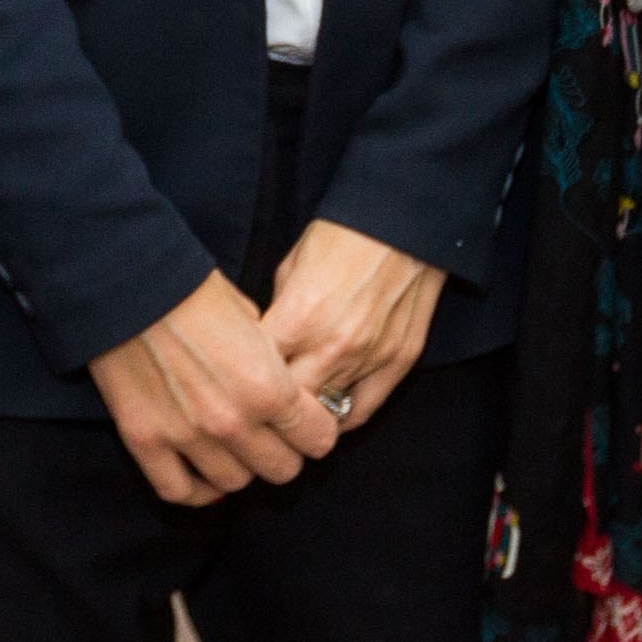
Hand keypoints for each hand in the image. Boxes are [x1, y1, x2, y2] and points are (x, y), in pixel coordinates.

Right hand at [86, 271, 342, 506]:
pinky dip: (196, 491)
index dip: (315, 430)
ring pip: (234, 483)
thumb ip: (271, 359)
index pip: (317, 439)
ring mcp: (188, 437)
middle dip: (283, 453)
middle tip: (271, 438)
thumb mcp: (253, 318)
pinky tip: (201, 475)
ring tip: (234, 449)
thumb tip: (278, 377)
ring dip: (240, 468)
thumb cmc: (195, 289)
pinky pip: (179, 490)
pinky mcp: (146, 441)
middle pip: (281, 470)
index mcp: (270, 387)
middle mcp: (234, 422)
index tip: (306, 424)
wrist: (132, 283)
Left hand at [260, 220, 443, 434]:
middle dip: (271, 407)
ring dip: (306, 415)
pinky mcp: (398, 363)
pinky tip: (328, 418)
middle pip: (287, 407)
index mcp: (297, 319)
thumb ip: (277, 311)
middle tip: (262, 406)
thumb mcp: (291, 265)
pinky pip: (363, 411)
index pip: (255, 373)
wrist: (403, 222)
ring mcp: (368, 359)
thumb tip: (266, 344)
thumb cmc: (342, 235)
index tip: (238, 379)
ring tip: (292, 414)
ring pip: (324, 416)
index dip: (243, 378)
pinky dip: (342, 418)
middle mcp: (331, 347)